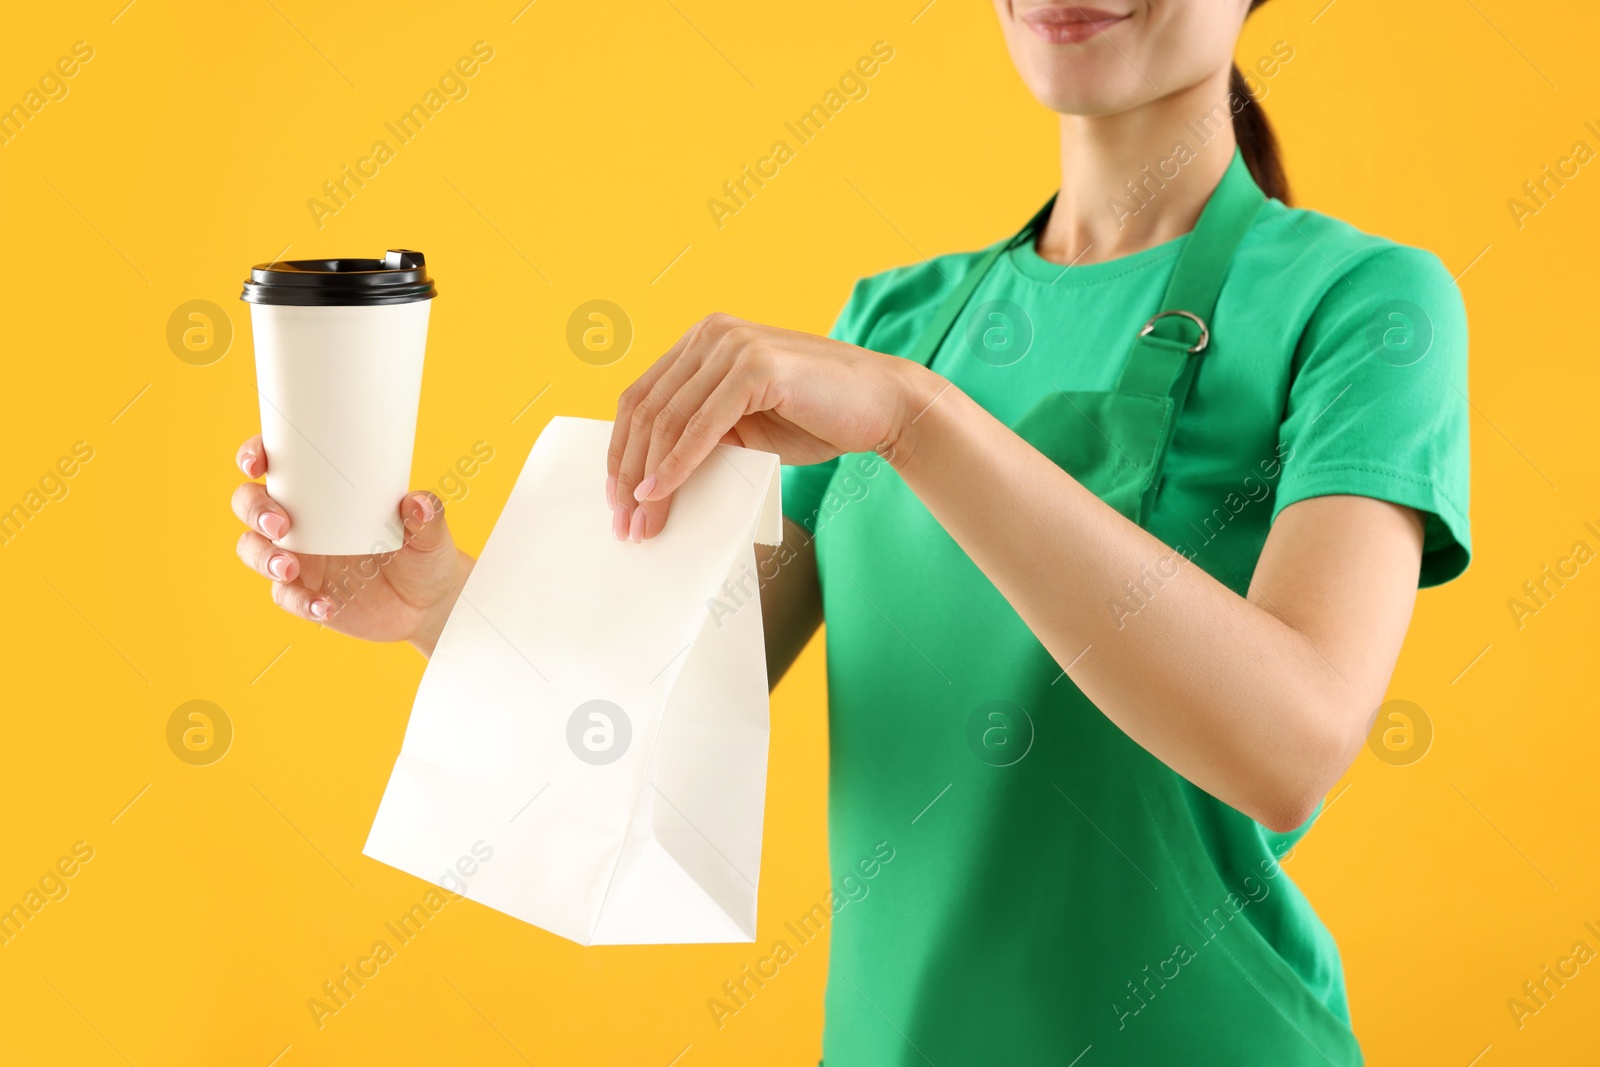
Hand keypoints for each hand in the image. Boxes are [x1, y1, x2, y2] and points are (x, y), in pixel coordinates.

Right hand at [231, 435, 473, 654]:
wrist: (429, 603)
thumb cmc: (423, 552)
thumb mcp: (430, 533)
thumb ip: (428, 516)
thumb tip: (418, 503)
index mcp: (322, 492)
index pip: (277, 464)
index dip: (254, 456)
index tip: (257, 463)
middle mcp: (301, 521)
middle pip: (250, 504)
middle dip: (254, 509)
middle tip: (281, 524)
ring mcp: (298, 558)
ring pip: (254, 550)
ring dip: (263, 557)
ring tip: (290, 570)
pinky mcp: (304, 593)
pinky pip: (285, 596)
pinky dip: (299, 601)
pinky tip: (325, 606)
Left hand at [607, 313, 936, 539]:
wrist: (883, 404)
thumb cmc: (816, 418)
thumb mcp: (744, 426)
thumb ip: (701, 433)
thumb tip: (648, 480)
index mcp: (703, 341)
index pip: (642, 398)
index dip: (620, 452)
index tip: (615, 500)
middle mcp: (711, 334)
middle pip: (646, 410)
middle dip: (627, 472)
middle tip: (624, 523)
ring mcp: (733, 345)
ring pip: (669, 420)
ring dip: (649, 478)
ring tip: (644, 522)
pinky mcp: (755, 367)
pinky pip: (702, 425)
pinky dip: (678, 464)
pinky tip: (662, 493)